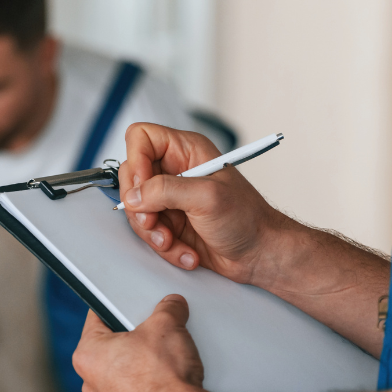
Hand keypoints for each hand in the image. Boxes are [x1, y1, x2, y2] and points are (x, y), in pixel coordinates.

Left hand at [73, 296, 208, 391]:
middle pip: (112, 344)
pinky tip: (172, 378)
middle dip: (134, 334)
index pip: (97, 316)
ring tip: (167, 354)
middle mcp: (91, 382)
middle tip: (155, 327)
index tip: (132, 302)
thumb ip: (167, 308)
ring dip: (144, 360)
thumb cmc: (162, 376)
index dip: (118, 304)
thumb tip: (172, 305)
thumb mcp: (166, 324)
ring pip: (125, 370)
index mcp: (87, 354)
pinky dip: (153, 384)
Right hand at [119, 124, 289, 286]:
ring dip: (153, 232)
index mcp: (186, 151)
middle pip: (132, 177)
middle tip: (155, 221)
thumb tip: (135, 196)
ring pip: (136, 209)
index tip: (144, 188)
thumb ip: (166, 191)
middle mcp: (175, 171)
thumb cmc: (247, 219)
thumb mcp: (207, 197)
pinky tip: (187, 251)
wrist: (259, 253)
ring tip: (174, 241)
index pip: (141, 138)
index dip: (136, 161)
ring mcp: (170, 198)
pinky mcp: (170, 222)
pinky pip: (149, 232)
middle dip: (141, 206)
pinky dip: (165, 247)